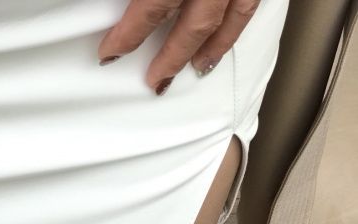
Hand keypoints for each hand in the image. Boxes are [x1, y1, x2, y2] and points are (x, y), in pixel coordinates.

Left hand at [98, 0, 260, 93]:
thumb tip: (118, 6)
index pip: (151, 8)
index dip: (128, 35)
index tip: (109, 53)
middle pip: (194, 24)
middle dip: (172, 56)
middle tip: (155, 80)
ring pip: (229, 18)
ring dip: (213, 47)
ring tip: (199, 67)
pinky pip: (250, 3)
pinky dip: (237, 24)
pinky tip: (227, 33)